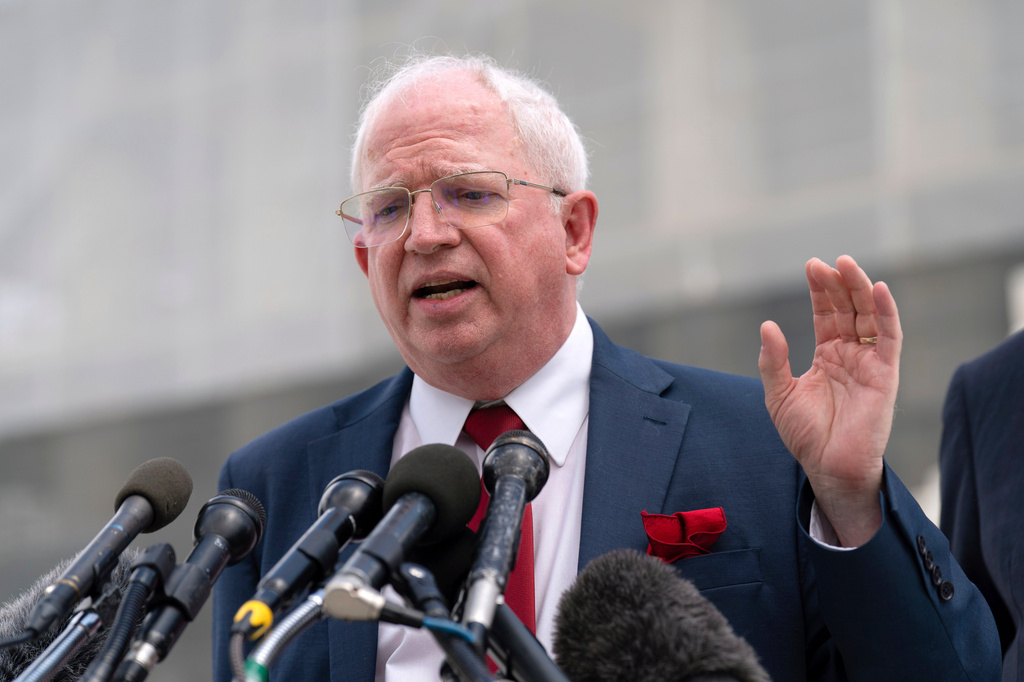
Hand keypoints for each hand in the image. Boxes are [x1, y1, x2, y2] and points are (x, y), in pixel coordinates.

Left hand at [758, 255, 901, 546]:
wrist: (828, 467)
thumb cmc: (805, 435)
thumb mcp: (779, 394)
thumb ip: (773, 360)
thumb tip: (767, 324)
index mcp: (827, 356)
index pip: (827, 314)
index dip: (821, 290)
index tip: (811, 266)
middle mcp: (851, 355)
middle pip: (848, 309)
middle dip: (837, 284)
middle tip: (823, 262)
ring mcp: (869, 362)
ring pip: (869, 316)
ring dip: (860, 288)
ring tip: (845, 264)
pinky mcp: (885, 374)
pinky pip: (889, 337)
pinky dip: (886, 311)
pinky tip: (878, 289)